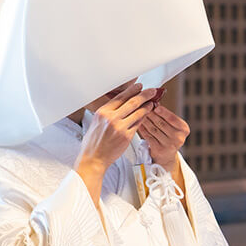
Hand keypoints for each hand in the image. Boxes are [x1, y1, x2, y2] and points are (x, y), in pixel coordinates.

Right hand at [74, 83, 156, 204]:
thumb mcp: (96, 122)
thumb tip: (119, 103)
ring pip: (138, 113)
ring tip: (152, 102)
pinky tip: (146, 115)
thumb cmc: (94, 142)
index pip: (120, 97)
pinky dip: (143, 118)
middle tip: (151, 91)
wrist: (94, 159)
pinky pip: (138, 124)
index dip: (132, 90)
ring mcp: (120, 127)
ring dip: (147, 106)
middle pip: (132, 102)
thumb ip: (107, 112)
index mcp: (103, 112)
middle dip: (144, 95)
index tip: (139, 86)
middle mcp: (111, 118)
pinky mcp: (127, 136)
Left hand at [140, 104, 189, 182]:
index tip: (155, 106)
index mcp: (184, 129)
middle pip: (161, 123)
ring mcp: (169, 145)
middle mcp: (179, 138)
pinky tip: (139, 123)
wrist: (166, 155)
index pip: (172, 118)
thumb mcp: (172, 125)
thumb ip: (166, 115)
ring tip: (139, 113)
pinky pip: (148, 136)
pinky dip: (142, 129)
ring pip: (153, 129)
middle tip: (143, 107)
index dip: (163, 112)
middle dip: (151, 114)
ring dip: (145, 120)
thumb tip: (155, 102)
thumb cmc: (168, 135)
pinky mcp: (159, 150)